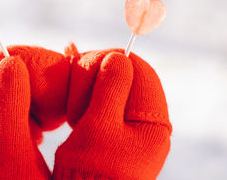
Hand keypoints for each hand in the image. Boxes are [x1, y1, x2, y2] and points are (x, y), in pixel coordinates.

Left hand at [0, 46, 69, 178]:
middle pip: (8, 71)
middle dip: (35, 69)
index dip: (9, 59)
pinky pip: (42, 96)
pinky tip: (64, 113)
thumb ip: (9, 104)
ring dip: (48, 83)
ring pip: (28, 82)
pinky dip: (55, 97)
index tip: (38, 62)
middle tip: (59, 75)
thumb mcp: (10, 145)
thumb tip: (11, 61)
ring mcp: (12, 115)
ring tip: (62, 98)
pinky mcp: (31, 121)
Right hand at [54, 46, 171, 179]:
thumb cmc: (93, 168)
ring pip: (116, 91)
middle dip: (100, 73)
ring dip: (92, 86)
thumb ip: (112, 88)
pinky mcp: (119, 134)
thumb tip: (119, 57)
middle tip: (75, 79)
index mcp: (154, 120)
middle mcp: (148, 123)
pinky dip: (91, 98)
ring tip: (73, 100)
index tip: (86, 60)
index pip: (141, 70)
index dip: (113, 59)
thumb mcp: (100, 125)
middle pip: (129, 78)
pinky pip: (108, 106)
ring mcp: (134, 129)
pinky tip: (75, 101)